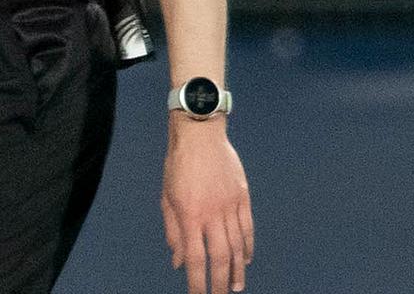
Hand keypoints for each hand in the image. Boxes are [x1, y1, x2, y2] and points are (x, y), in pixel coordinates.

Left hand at [163, 117, 253, 293]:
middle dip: (220, 281)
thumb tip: (178, 261)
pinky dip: (247, 247)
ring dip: (237, 269)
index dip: (197, 281)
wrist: (199, 134)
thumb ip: (173, 231)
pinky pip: (247, 229)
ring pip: (237, 246)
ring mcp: (230, 206)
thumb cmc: (177, 164)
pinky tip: (245, 260)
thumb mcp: (166, 196)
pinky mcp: (242, 198)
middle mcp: (212, 213)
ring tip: (235, 286)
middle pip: (220, 257)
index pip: (194, 257)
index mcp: (189, 214)